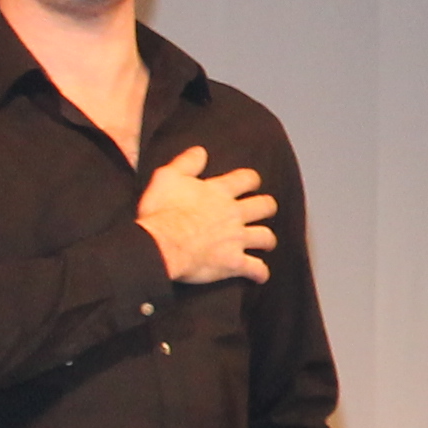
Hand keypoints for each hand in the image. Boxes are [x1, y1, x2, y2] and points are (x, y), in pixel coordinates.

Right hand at [138, 146, 275, 285]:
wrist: (160, 244)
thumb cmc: (161, 211)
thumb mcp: (167, 177)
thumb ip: (186, 163)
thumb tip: (200, 151)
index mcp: (219, 192)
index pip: (246, 179)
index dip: (251, 180)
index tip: (251, 182)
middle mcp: (234, 213)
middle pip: (265, 206)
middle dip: (266, 207)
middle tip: (263, 210)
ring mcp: (237, 238)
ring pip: (266, 237)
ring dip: (267, 239)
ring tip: (266, 242)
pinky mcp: (234, 262)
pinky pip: (256, 269)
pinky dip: (260, 273)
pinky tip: (260, 276)